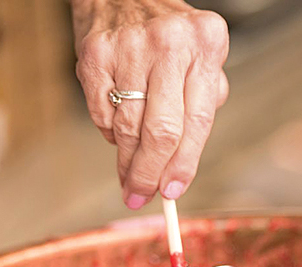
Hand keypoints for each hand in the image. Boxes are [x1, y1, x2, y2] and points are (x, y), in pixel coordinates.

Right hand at [72, 0, 229, 208]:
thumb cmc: (171, 36)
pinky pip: (102, 113)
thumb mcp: (203, 58)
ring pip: (128, 127)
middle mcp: (169, 42)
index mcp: (206, 44)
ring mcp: (128, 46)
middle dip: (151, 173)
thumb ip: (202, 106)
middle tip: (142, 195)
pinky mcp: (94, 53)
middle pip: (161, 131)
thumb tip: (179, 170)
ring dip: (128, 161)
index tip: (173, 191)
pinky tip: (118, 133)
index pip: (197, 121)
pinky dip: (110, 132)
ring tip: (130, 178)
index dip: (184, 164)